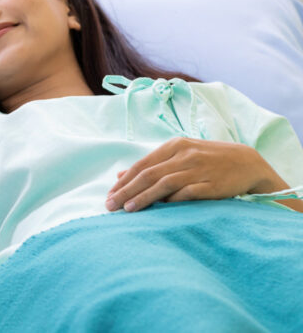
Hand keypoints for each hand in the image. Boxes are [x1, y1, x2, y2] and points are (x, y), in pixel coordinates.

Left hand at [105, 138, 275, 211]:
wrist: (248, 163)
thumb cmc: (208, 160)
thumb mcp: (179, 155)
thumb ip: (152, 164)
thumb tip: (121, 174)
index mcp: (174, 146)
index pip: (142, 165)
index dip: (124, 181)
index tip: (109, 195)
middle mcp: (184, 155)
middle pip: (148, 174)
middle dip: (127, 191)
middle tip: (110, 205)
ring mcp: (198, 169)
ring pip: (164, 184)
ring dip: (143, 198)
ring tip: (128, 210)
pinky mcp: (212, 185)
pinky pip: (188, 193)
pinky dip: (171, 201)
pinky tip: (158, 210)